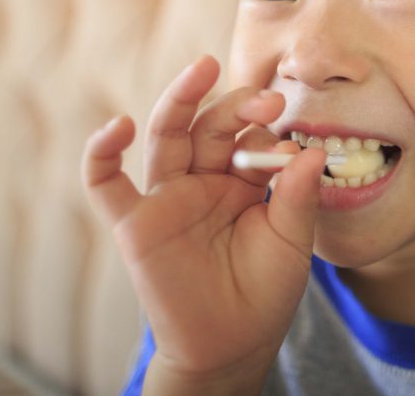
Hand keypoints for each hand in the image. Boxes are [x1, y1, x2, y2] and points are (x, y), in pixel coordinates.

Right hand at [81, 55, 323, 393]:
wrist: (231, 345)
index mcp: (242, 180)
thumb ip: (298, 196)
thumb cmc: (264, 291)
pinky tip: (116, 128)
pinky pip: (106, 184)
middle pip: (211, 126)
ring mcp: (168, 198)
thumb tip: (313, 150)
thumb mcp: (292, 240)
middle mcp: (203, 180)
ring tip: (202, 69)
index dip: (268, 128)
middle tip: (266, 98)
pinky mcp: (135, 224)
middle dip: (237, 105)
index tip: (292, 130)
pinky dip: (101, 153)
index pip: (251, 137)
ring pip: (166, 137)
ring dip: (180, 100)